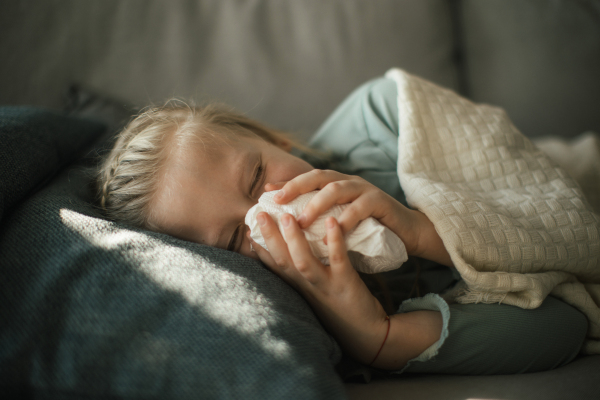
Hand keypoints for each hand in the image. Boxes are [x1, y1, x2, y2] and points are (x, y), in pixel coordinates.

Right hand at [249, 211, 389, 363]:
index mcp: (298, 287)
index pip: (273, 266)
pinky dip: (334, 241)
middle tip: (260, 213)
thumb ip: (305, 273)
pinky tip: (332, 222)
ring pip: (303, 262)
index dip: (258, 247)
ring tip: (287, 216)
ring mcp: (325, 286)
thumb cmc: (342, 308)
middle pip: (282, 261)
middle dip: (269, 237)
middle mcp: (306, 287)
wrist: (368, 336)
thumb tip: (294, 250)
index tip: (247, 227)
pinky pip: (338, 260)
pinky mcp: (345, 285)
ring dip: (294, 240)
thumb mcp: (317, 292)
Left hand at [265, 170, 452, 266]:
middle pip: (318, 177)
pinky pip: (362, 206)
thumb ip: (319, 220)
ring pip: (337, 189)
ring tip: (301, 220)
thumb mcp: (340, 223)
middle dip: (296, 187)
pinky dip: (347, 217)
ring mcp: (366, 190)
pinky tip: (335, 230)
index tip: (265, 193)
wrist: (408, 233)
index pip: (307, 180)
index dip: (287, 184)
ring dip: (316, 203)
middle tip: (278, 201)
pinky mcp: (381, 202)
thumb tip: (288, 227)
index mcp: (336, 186)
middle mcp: (349, 183)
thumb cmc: (370, 230)